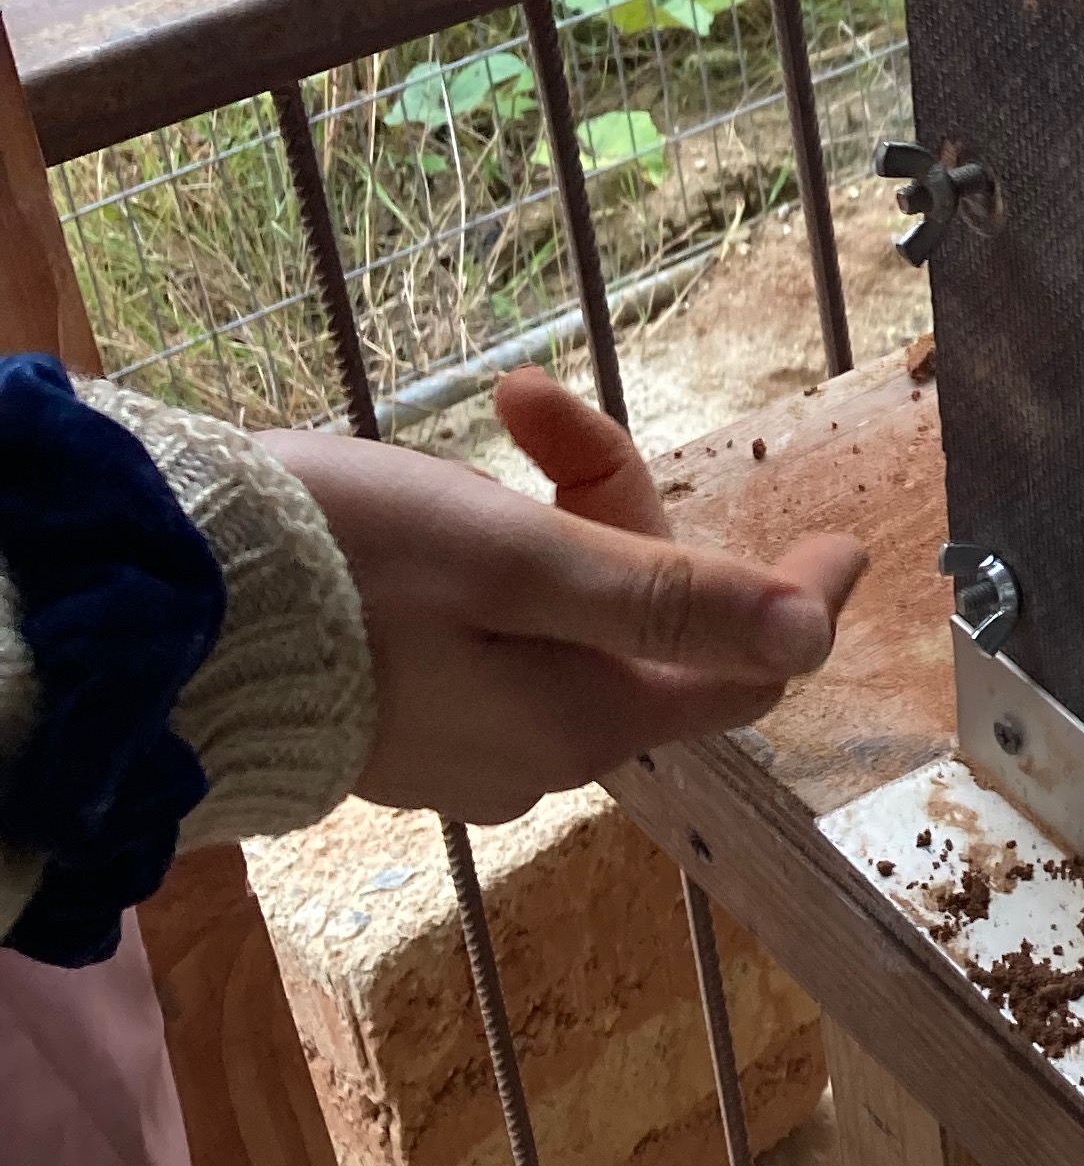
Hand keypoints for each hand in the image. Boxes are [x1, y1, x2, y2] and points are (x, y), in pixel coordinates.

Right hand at [271, 371, 866, 821]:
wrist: (155, 615)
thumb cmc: (338, 570)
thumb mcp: (517, 557)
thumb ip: (666, 595)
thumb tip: (813, 634)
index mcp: (583, 720)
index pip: (745, 675)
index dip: (799, 602)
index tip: (847, 542)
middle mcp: (535, 756)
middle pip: (647, 630)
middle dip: (624, 508)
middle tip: (536, 409)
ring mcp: (460, 747)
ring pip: (568, 627)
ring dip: (556, 523)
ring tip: (492, 428)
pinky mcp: (395, 723)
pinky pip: (494, 642)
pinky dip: (498, 569)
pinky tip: (436, 513)